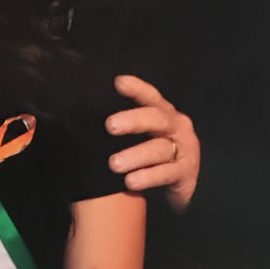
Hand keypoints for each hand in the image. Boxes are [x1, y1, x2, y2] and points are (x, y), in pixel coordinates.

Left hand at [105, 74, 200, 212]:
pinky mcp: (186, 174)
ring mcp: (185, 149)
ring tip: (113, 164)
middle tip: (110, 126)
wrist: (178, 186)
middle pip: (156, 118)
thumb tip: (83, 116)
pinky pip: (166, 173)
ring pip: (159, 149)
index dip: (137, 89)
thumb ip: (121, 124)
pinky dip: (148, 176)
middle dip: (133, 120)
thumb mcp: (138, 134)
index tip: (119, 82)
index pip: (150, 97)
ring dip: (135, 156)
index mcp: (161, 112)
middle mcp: (176, 126)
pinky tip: (131, 182)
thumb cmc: (149, 154)